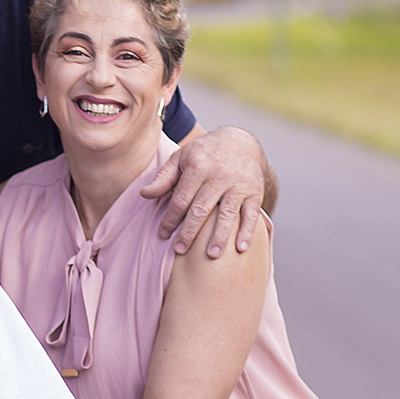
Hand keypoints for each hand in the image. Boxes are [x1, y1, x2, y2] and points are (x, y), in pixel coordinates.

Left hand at [140, 125, 268, 257]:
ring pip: (227, 214)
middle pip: (201, 209)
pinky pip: (252, 214)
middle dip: (189, 232)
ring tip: (211, 256)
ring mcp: (239, 184)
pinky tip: (241, 248)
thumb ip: (163, 178)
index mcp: (198, 166)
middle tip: (180, 250)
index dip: (170, 218)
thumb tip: (144, 194)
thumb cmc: (204, 154)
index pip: (181, 199)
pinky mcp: (255, 192)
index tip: (163, 234)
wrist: (241, 142)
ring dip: (219, 236)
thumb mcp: (181, 158)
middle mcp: (219, 175)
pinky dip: (247, 232)